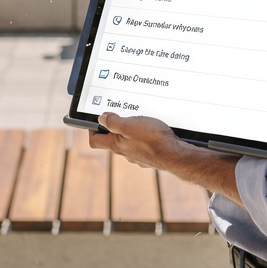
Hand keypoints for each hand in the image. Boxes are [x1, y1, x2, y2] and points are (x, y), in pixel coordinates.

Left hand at [90, 111, 243, 203]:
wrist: (176, 155)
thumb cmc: (153, 140)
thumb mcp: (129, 125)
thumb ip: (113, 122)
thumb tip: (101, 118)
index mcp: (117, 145)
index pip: (95, 141)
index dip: (90, 129)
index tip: (92, 120)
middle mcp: (125, 152)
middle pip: (112, 140)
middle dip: (112, 126)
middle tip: (116, 112)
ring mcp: (138, 155)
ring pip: (128, 141)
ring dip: (129, 130)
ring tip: (137, 117)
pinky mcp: (150, 155)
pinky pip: (142, 144)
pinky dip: (142, 135)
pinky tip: (152, 127)